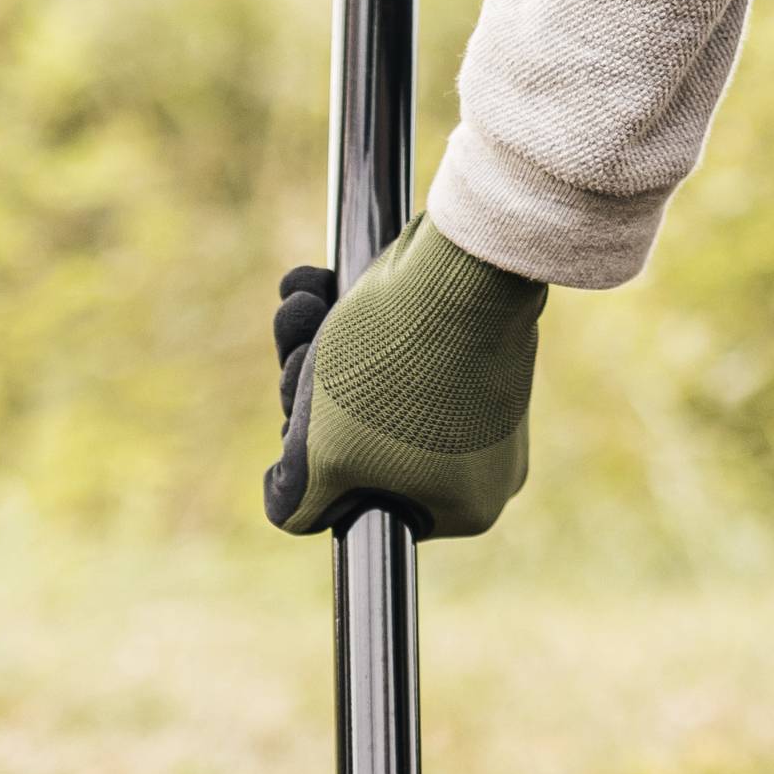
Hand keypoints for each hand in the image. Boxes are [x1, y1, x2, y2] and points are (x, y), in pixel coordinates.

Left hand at [263, 216, 544, 537]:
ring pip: (371, 387)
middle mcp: (483, 462)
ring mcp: (481, 400)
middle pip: (363, 444)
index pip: (363, 504)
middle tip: (300, 360)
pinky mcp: (473, 342)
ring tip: (305, 308)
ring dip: (317, 347)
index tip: (297, 427)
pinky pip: (400, 346)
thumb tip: (289, 508)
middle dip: (311, 395)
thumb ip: (297, 502)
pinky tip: (315, 286)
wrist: (460, 264)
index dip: (317, 467)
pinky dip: (350, 318)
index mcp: (463, 507)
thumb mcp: (321, 456)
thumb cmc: (394, 369)